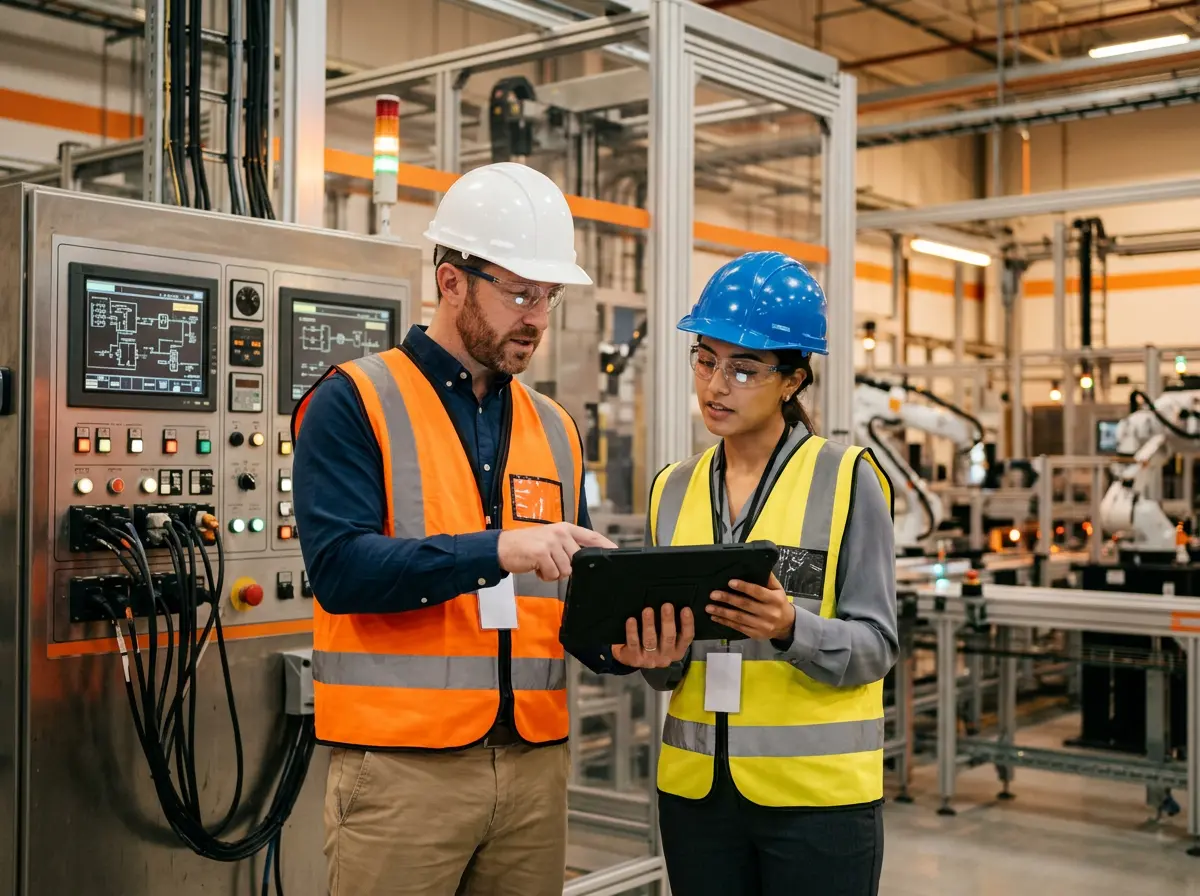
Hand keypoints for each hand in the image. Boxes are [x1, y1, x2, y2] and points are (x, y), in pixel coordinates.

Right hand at [497, 523, 616, 581]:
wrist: (502, 547)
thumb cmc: (527, 546)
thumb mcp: (550, 541)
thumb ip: (568, 548)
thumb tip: (583, 562)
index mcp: (565, 529)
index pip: (591, 536)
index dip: (605, 544)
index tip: (616, 551)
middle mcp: (560, 533)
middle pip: (578, 560)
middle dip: (566, 568)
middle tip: (550, 563)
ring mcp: (551, 541)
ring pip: (566, 570)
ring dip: (553, 573)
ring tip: (541, 564)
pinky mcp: (541, 552)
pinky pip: (552, 574)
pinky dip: (544, 576)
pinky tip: (536, 567)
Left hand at [612, 605, 694, 667]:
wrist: (633, 659)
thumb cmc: (655, 642)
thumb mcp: (666, 638)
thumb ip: (671, 626)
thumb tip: (674, 604)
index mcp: (677, 650)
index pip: (686, 637)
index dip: (687, 624)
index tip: (686, 609)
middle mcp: (665, 657)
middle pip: (668, 638)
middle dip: (668, 621)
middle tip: (667, 605)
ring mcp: (650, 659)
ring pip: (650, 641)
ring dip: (649, 625)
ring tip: (647, 610)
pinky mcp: (635, 658)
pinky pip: (633, 643)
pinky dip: (632, 631)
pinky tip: (631, 620)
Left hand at [707, 573, 795, 641]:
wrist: (786, 625)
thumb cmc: (778, 603)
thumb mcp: (778, 589)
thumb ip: (768, 578)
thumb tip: (758, 564)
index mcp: (775, 600)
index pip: (758, 592)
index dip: (744, 587)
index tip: (730, 582)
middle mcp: (769, 613)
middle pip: (745, 605)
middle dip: (728, 599)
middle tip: (713, 594)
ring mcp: (762, 626)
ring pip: (739, 618)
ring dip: (722, 612)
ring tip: (709, 607)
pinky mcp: (755, 634)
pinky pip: (738, 628)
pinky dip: (725, 622)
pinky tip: (715, 617)